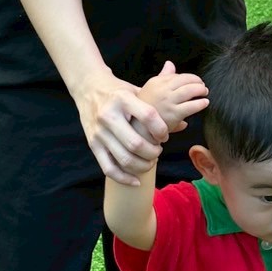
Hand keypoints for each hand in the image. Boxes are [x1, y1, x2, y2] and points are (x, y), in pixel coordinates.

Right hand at [75, 67, 168, 185]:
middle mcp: (108, 116)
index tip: (164, 135)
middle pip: (136, 144)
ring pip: (124, 159)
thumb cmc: (118, 92)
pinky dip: (124, 178)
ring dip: (142, 165)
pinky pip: (108, 168)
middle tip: (158, 150)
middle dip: (153, 152)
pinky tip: (136, 181)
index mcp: (122, 99)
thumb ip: (157, 108)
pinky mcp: (92, 145)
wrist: (88, 88)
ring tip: (150, 161)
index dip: (161, 130)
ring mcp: (99, 132)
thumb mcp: (137, 92)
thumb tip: (183, 125)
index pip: (148, 116)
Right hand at [136, 60, 208, 133]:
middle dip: (196, 81)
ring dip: (200, 89)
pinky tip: (204, 103)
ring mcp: (168, 102)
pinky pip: (191, 106)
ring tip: (204, 92)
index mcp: (156, 82)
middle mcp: (162, 90)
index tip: (193, 81)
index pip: (176, 75)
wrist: (139, 128)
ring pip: (189, 90)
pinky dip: (200, 103)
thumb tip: (170, 64)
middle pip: (185, 80)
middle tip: (202, 85)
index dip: (188, 77)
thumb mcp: (151, 89)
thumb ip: (162, 76)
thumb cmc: (145, 110)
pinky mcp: (174, 114)